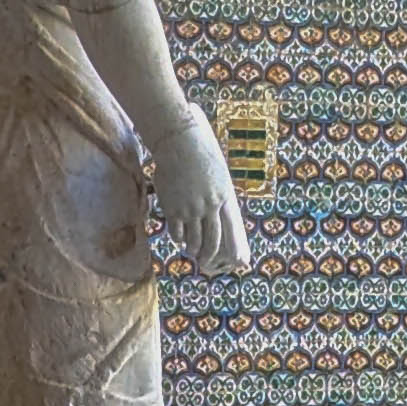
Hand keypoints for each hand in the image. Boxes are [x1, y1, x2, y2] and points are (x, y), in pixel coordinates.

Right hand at [147, 106, 251, 272]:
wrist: (179, 145)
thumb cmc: (200, 157)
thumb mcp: (217, 177)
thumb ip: (218, 196)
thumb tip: (215, 214)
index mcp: (223, 198)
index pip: (230, 228)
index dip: (231, 245)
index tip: (233, 256)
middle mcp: (208, 206)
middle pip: (212, 238)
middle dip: (210, 252)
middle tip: (207, 259)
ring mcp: (190, 209)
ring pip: (193, 238)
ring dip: (193, 247)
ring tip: (192, 250)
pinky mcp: (173, 208)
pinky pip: (176, 231)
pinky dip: (179, 238)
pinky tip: (179, 240)